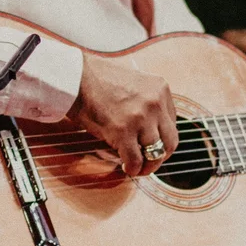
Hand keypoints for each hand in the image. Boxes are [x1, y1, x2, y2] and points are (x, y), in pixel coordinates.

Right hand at [74, 51, 177, 176]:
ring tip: (138, 168)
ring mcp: (140, 117)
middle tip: (150, 162)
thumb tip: (147, 128)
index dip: (162, 138)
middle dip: (161, 156)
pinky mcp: (123, 131)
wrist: (74, 76)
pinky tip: (127, 168)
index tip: (152, 145)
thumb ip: (145, 101)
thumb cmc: (96, 79)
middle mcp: (155, 102)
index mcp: (160, 88)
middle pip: (171, 140)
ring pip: (156, 153)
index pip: (172, 122)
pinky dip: (133, 169)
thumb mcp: (133, 83)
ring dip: (148, 166)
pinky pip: (135, 159)